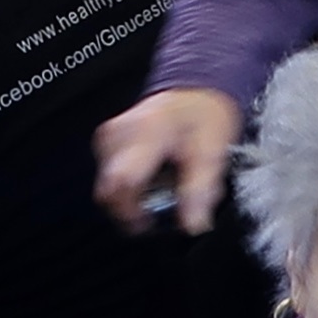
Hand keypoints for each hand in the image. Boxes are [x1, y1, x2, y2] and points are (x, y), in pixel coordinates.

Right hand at [93, 86, 241, 232]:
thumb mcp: (211, 153)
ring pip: (109, 188)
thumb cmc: (204, 116)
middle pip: (109, 191)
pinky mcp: (105, 143)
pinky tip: (154, 177)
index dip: (132, 212)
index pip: (121, 182)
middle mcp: (118, 134)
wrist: (195, 92)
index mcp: (145, 133)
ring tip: (165, 185)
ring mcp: (108, 137)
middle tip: (166, 203)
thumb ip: (199, 191)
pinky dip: (132, 186)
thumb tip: (192, 225)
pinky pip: (111, 178)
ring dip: (135, 198)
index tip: (152, 222)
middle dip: (136, 208)